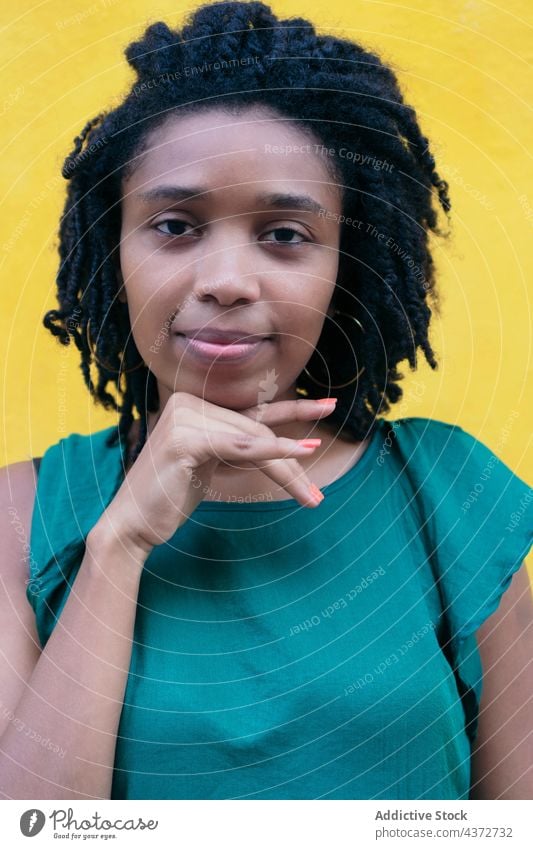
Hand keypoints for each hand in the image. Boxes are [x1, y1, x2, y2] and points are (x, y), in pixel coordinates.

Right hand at [93, 392, 335, 556]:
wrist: (132, 524)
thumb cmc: (170, 496)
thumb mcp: (212, 464)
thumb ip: (239, 446)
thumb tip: (289, 445)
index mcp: (194, 404)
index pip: (253, 411)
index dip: (294, 410)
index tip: (328, 407)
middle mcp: (188, 402)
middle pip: (257, 430)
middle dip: (292, 462)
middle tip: (316, 494)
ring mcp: (183, 417)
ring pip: (253, 440)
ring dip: (288, 470)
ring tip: (313, 496)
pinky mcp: (184, 439)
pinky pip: (240, 446)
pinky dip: (273, 452)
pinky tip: (299, 455)